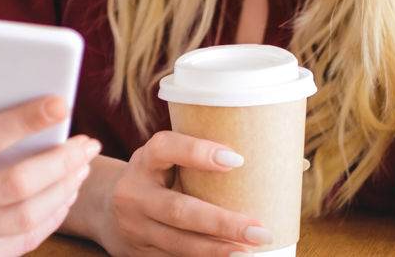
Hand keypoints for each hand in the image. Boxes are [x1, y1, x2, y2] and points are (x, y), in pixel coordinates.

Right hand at [0, 97, 99, 256]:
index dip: (28, 118)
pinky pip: (23, 242)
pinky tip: (64, 196)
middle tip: (88, 142)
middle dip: (62, 160)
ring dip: (64, 189)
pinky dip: (51, 218)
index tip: (60, 103)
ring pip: (28, 215)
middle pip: (19, 181)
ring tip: (82, 167)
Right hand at [92, 131, 270, 256]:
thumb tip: (289, 162)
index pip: (165, 149)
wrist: (105, 207)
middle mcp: (133, 193)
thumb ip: (203, 160)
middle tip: (260, 231)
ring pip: (178, 242)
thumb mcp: (167, 160)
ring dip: (217, 251)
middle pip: (179, 210)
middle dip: (222, 223)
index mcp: (144, 160)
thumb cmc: (157, 177)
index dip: (197, 152)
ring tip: (249, 251)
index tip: (237, 159)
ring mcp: (134, 227)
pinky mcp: (138, 253)